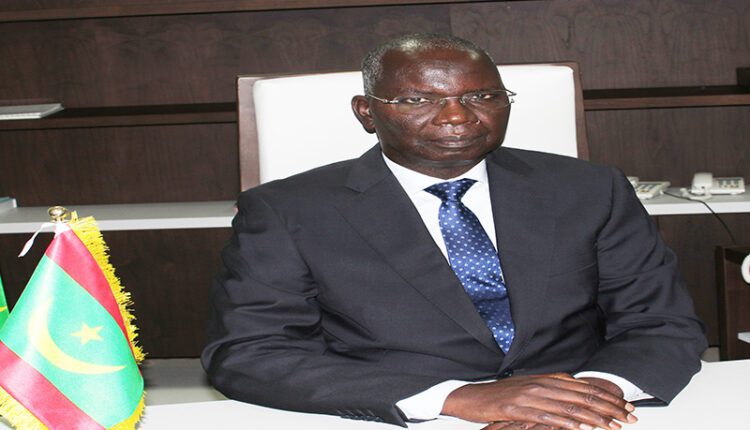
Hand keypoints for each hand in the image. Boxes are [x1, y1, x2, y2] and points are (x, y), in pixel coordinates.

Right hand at [441, 373, 636, 429]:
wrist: (472, 397)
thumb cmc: (501, 396)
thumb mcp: (529, 389)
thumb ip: (554, 389)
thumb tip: (578, 391)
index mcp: (547, 378)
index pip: (585, 388)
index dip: (608, 397)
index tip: (626, 407)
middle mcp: (542, 384)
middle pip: (582, 396)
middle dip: (609, 408)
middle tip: (629, 417)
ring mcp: (530, 396)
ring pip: (570, 407)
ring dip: (595, 418)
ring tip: (613, 426)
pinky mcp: (519, 409)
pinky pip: (548, 417)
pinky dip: (568, 424)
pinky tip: (582, 429)